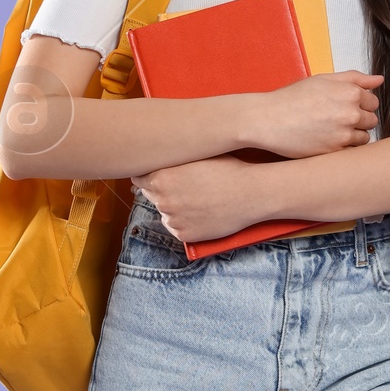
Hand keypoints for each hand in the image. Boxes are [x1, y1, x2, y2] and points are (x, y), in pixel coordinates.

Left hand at [138, 156, 272, 244]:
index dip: (148, 175)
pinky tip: (202, 212)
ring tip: (198, 199)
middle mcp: (162, 200)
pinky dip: (185, 222)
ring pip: (165, 212)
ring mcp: (173, 219)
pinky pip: (177, 228)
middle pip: (150, 195)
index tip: (157, 174)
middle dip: (161, 191)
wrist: (251, 193)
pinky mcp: (184, 235)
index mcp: (161, 177)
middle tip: (183, 186)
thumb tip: (157, 158)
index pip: (138, 178)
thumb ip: (171, 160)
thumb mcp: (195, 156)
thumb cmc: (228, 169)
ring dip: (174, 208)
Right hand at [243, 72, 380, 157]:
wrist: (268, 120)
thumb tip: (379, 80)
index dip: (359, 105)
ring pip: (364, 138)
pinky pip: (351, 152)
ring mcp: (344, 134)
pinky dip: (343, 149)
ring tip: (331, 132)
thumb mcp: (323, 79)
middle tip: (336, 120)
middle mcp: (351, 113)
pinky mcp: (335, 152)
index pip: (373, 102)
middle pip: (371, 121)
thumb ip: (354, 78)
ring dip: (353, 136)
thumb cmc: (292, 98)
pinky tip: (328, 142)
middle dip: (359, 121)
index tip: (344, 107)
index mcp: (350, 92)